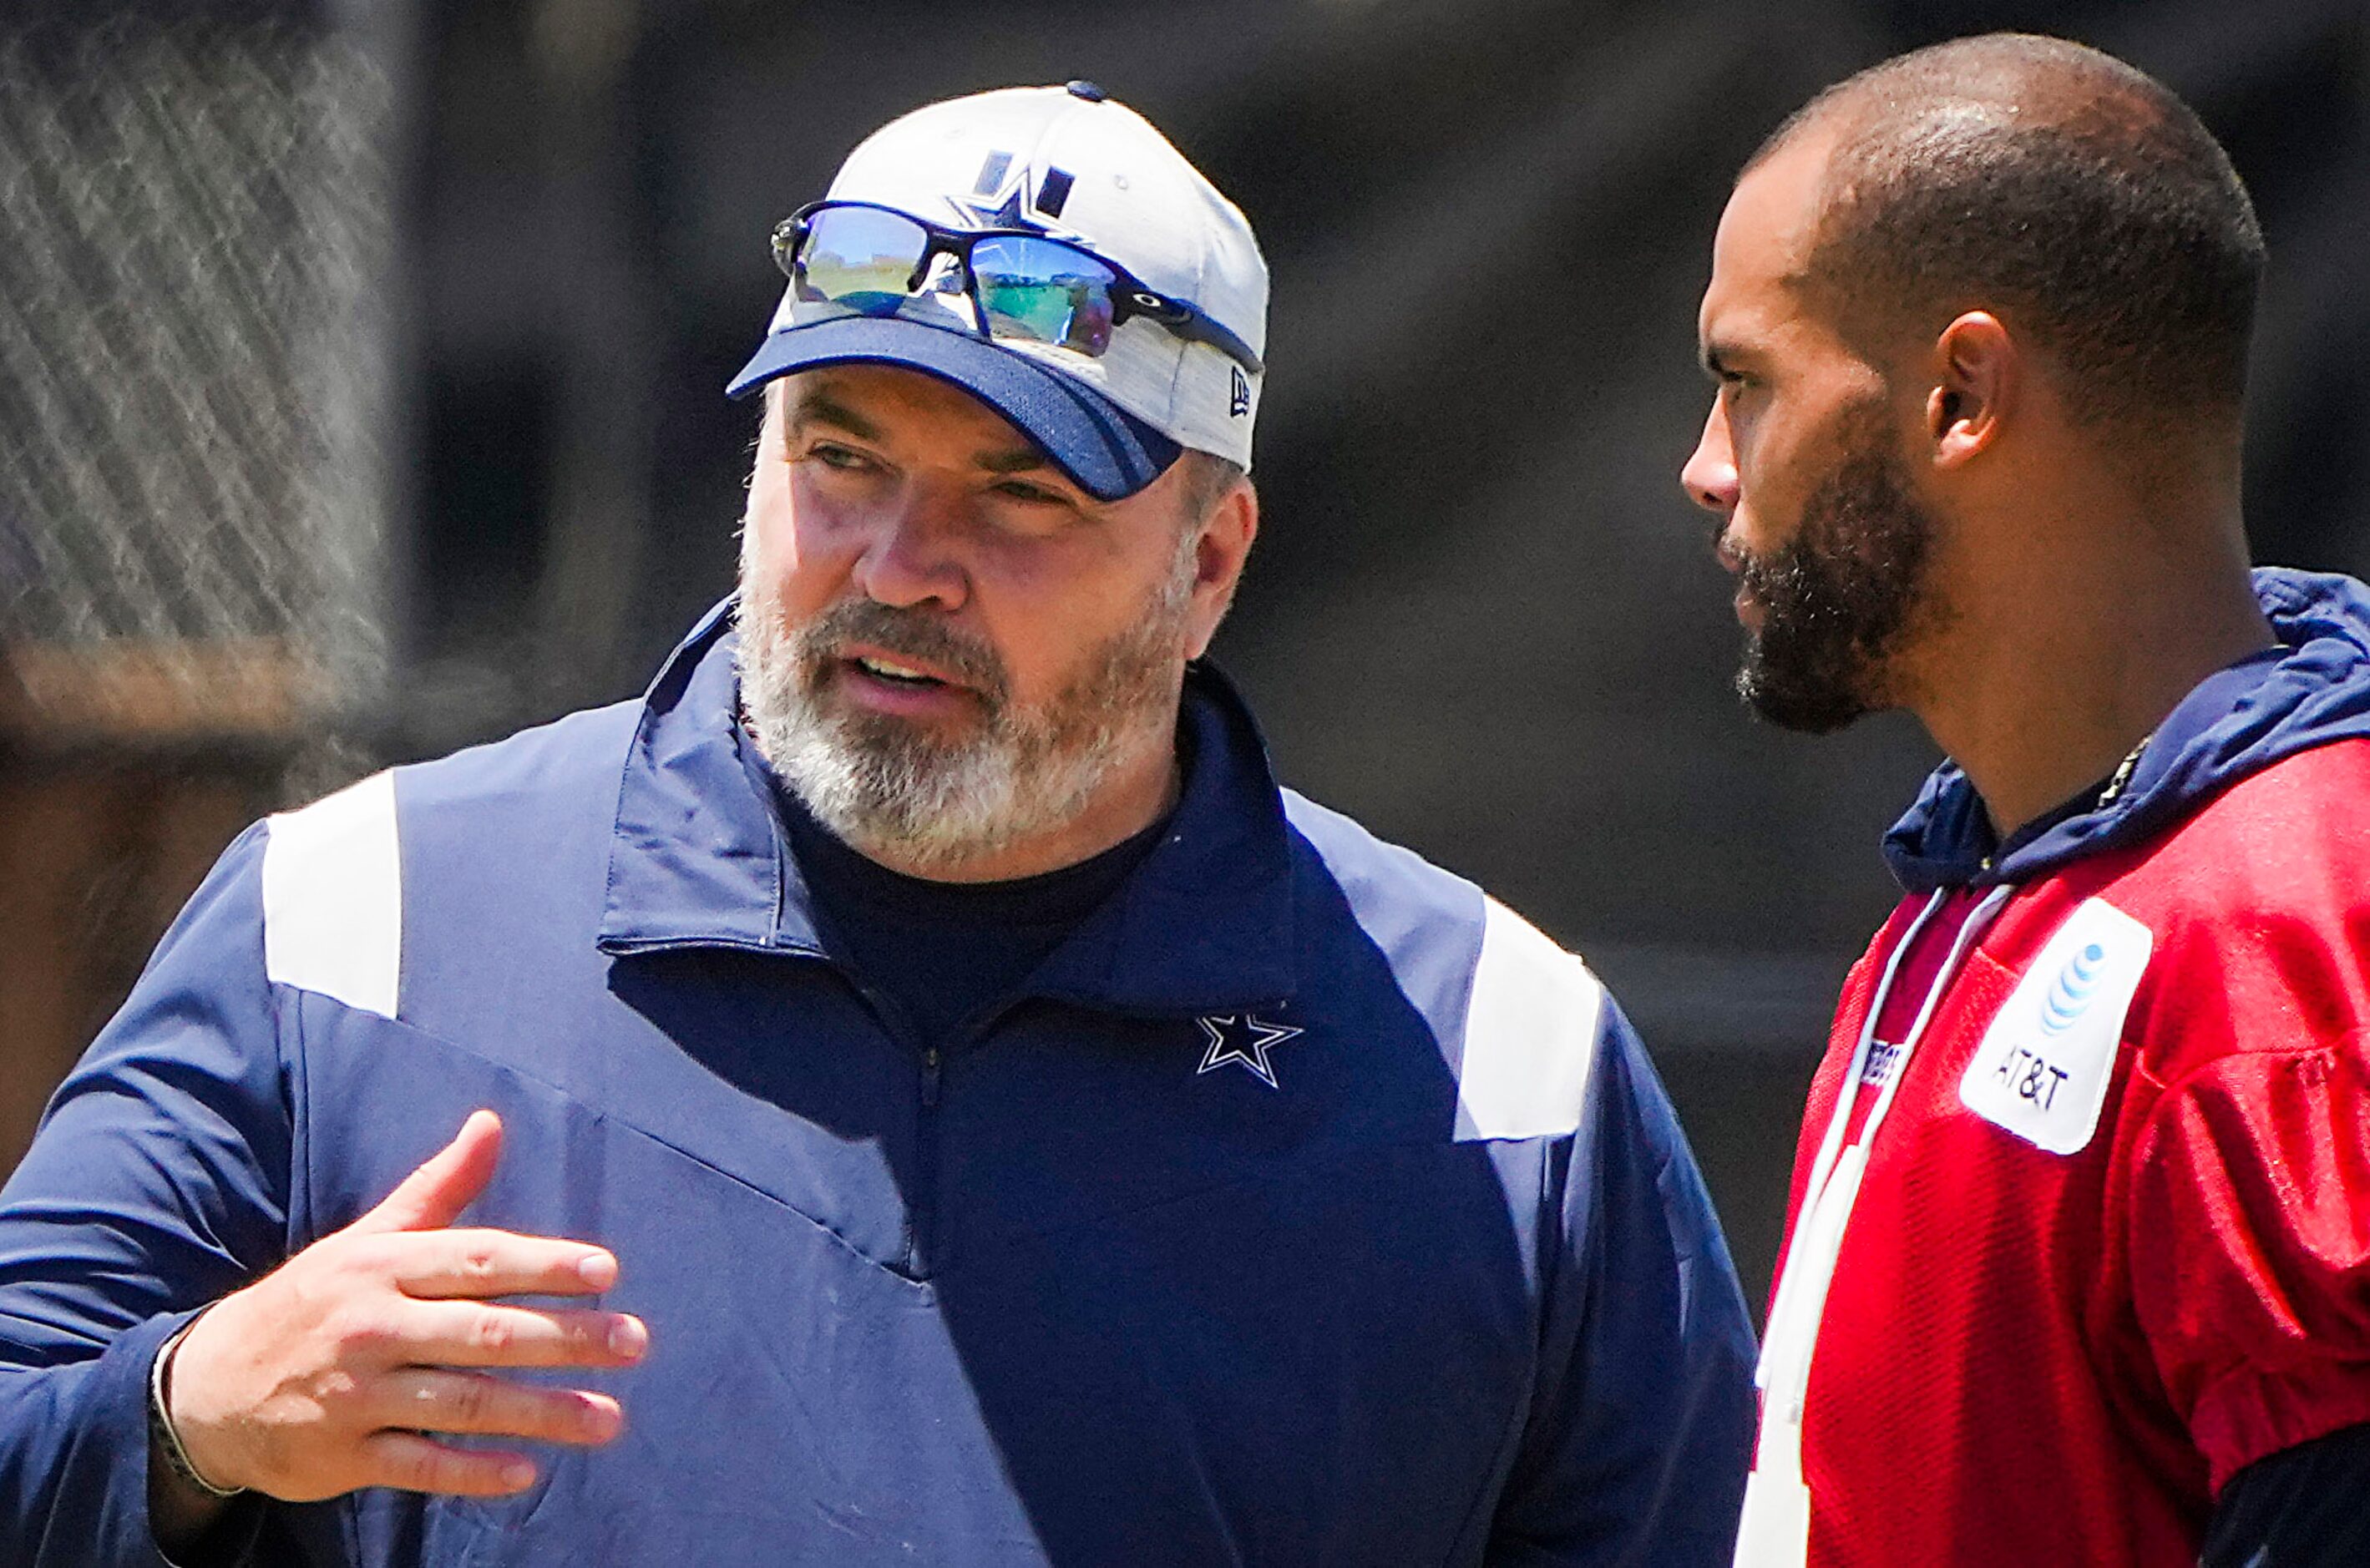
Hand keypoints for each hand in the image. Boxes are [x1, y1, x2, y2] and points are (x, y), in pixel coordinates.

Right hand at [164, 1110, 645, 1502]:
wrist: (206, 1385)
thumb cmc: (315, 1300)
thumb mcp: (369, 1237)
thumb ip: (439, 1188)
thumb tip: (491, 1122)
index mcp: (383, 1265)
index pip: (478, 1260)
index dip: (544, 1264)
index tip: (607, 1271)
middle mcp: (371, 1324)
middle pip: (482, 1331)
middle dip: (565, 1338)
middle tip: (634, 1343)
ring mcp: (355, 1392)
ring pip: (461, 1402)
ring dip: (541, 1412)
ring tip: (608, 1418)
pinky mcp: (342, 1454)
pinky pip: (419, 1465)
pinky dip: (472, 1472)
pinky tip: (527, 1474)